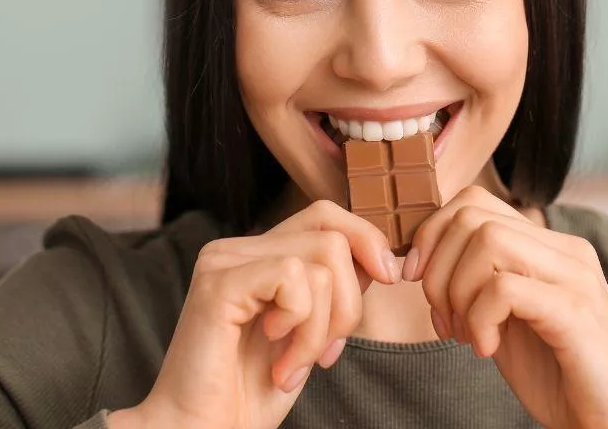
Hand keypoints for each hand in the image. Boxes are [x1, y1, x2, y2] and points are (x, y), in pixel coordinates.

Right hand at [126, 200, 399, 428]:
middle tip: (327, 353)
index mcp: (257, 255)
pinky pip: (293, 278)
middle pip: (332, 236)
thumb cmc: (253, 391)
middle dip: (350, 301)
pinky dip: (302, 327)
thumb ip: (336, 288)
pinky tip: (278, 363)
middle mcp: (236, 249)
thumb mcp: (312, 330)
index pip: (327, 215)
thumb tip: (381, 255)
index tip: (389, 279)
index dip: (368, 240)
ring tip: (294, 367)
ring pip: (321, 261)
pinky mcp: (218, 284)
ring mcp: (223, 262)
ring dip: (323, 328)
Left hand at [405, 186, 607, 428]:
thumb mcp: (507, 320)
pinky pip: (503, 287)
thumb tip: (421, 260)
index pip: (473, 201)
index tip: (422, 285)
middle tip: (444, 319)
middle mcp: (566, 250)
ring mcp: (574, 276)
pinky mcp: (575, 310)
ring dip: (457, 292)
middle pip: (472, 214)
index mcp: (550, 247)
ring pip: (486, 239)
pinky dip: (479, 319)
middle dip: (437, 267)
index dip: (432, 237)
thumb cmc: (561, 377)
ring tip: (466, 335)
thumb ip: (479, 284)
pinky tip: (487, 349)